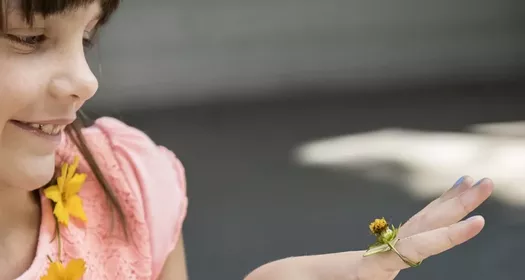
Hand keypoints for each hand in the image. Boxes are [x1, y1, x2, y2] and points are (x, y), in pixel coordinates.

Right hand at [244, 176, 492, 279]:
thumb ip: (348, 275)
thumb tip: (375, 274)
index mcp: (368, 272)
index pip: (415, 250)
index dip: (446, 236)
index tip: (477, 220)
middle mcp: (379, 265)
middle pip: (424, 231)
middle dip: (457, 207)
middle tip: (487, 182)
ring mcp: (376, 262)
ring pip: (416, 230)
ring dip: (445, 207)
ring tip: (472, 183)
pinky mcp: (369, 260)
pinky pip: (400, 235)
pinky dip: (420, 220)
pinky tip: (436, 209)